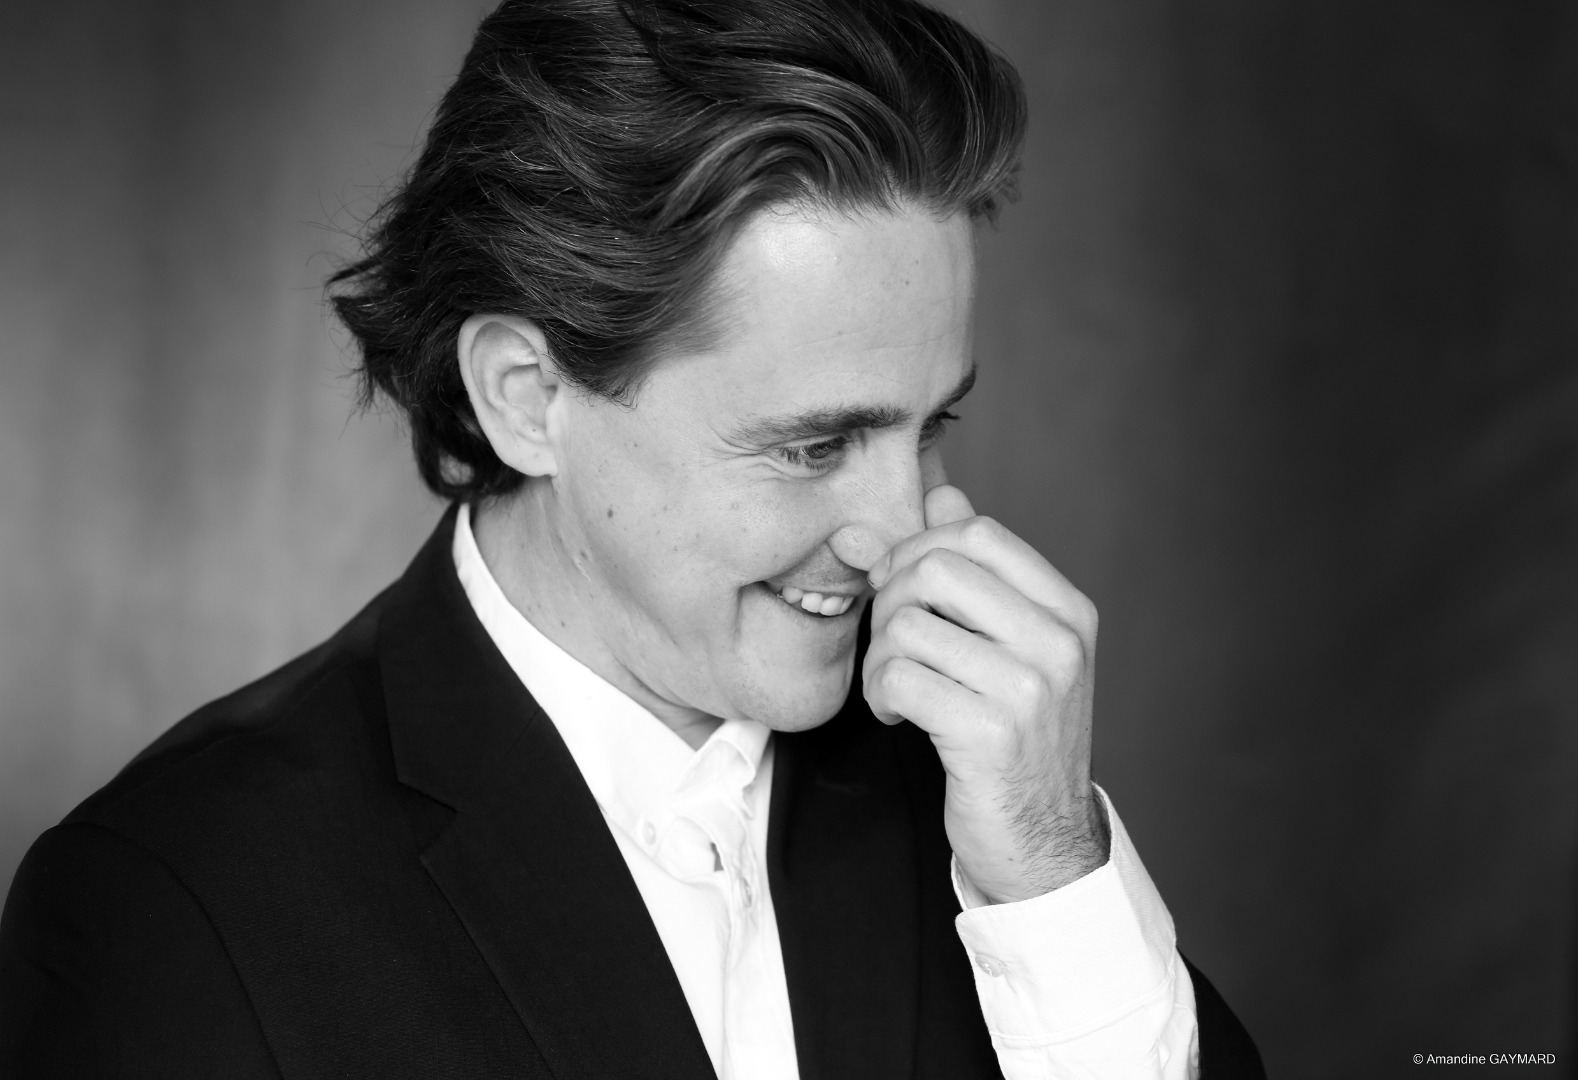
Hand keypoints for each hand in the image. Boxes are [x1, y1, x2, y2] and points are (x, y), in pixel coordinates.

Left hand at [862, 485, 1109, 903]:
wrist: (1040, 841)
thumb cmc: (1014, 738)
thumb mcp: (1007, 646)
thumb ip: (972, 570)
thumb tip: (934, 492)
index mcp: (1067, 611)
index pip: (977, 532)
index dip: (918, 548)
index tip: (899, 586)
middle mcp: (1058, 643)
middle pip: (936, 569)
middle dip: (891, 601)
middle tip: (892, 643)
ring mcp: (1028, 689)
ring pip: (907, 626)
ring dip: (880, 658)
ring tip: (895, 687)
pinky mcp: (988, 734)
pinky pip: (897, 678)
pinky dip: (881, 696)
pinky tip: (899, 717)